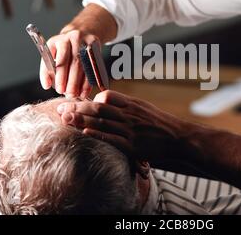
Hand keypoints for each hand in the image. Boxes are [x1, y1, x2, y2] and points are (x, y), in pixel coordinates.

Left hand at [40, 29, 99, 98]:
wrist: (80, 33)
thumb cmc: (64, 49)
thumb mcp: (53, 55)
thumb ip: (48, 70)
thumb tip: (47, 85)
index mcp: (57, 40)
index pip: (60, 59)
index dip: (60, 76)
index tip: (59, 89)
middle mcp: (72, 37)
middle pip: (75, 62)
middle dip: (72, 81)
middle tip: (70, 94)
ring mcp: (85, 40)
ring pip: (86, 64)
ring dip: (82, 83)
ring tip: (77, 94)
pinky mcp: (95, 45)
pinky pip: (94, 65)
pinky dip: (90, 80)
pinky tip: (86, 90)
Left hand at [56, 90, 190, 160]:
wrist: (180, 138)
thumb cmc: (162, 124)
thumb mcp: (145, 109)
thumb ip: (127, 107)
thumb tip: (109, 104)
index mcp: (132, 104)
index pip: (107, 95)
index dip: (90, 98)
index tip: (76, 101)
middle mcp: (129, 114)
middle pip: (99, 107)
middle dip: (77, 107)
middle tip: (60, 107)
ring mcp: (130, 130)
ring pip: (101, 121)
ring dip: (81, 119)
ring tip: (64, 118)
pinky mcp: (133, 145)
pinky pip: (111, 138)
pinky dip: (96, 133)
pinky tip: (84, 131)